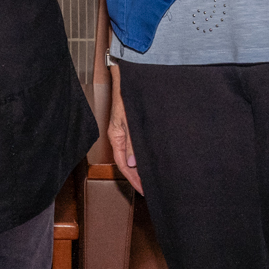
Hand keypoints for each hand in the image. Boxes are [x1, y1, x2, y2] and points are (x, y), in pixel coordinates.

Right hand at [107, 65, 141, 194]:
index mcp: (115, 137)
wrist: (131, 79)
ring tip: (152, 179)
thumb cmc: (128, 96)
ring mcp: (126, 132)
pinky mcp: (133, 127)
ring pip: (132, 156)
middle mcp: (120, 137)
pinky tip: (151, 160)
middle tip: (150, 189)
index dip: (133, 179)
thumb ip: (131, 142)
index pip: (123, 165)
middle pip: (127, 163)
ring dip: (141, 168)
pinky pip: (136, 147)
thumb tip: (132, 163)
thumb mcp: (130, 121)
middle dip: (137, 177)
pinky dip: (143, 157)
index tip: (144, 190)